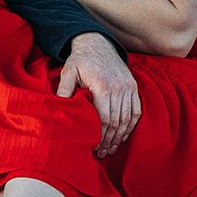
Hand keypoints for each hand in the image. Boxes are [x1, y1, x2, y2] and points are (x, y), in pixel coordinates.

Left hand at [57, 32, 140, 158]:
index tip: (94, 148)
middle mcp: (119, 87)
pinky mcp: (133, 86)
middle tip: (102, 153)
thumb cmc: (80, 60)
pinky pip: (136, 111)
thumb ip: (64, 89)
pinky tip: (122, 136)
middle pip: (116, 122)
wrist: (97, 43)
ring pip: (127, 119)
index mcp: (103, 86)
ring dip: (120, 136)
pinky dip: (130, 125)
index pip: (104, 119)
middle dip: (109, 140)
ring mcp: (128, 87)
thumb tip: (60, 109)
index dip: (100, 136)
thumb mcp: (69, 71)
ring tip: (111, 149)